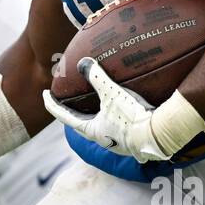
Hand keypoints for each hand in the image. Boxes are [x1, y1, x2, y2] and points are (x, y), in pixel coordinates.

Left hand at [43, 58, 172, 161]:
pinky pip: (115, 128)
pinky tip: (118, 112)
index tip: (44, 94)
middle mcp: (101, 139)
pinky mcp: (131, 141)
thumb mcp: (112, 94)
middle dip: (71, 112)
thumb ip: (97, 77)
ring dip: (92, 116)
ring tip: (91, 105)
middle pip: (79, 124)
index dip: (52, 104)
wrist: (159, 136)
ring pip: (98, 127)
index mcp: (90, 130)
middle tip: (66, 100)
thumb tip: (83, 62)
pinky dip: (110, 118)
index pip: (63, 116)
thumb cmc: (132, 117)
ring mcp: (116, 142)